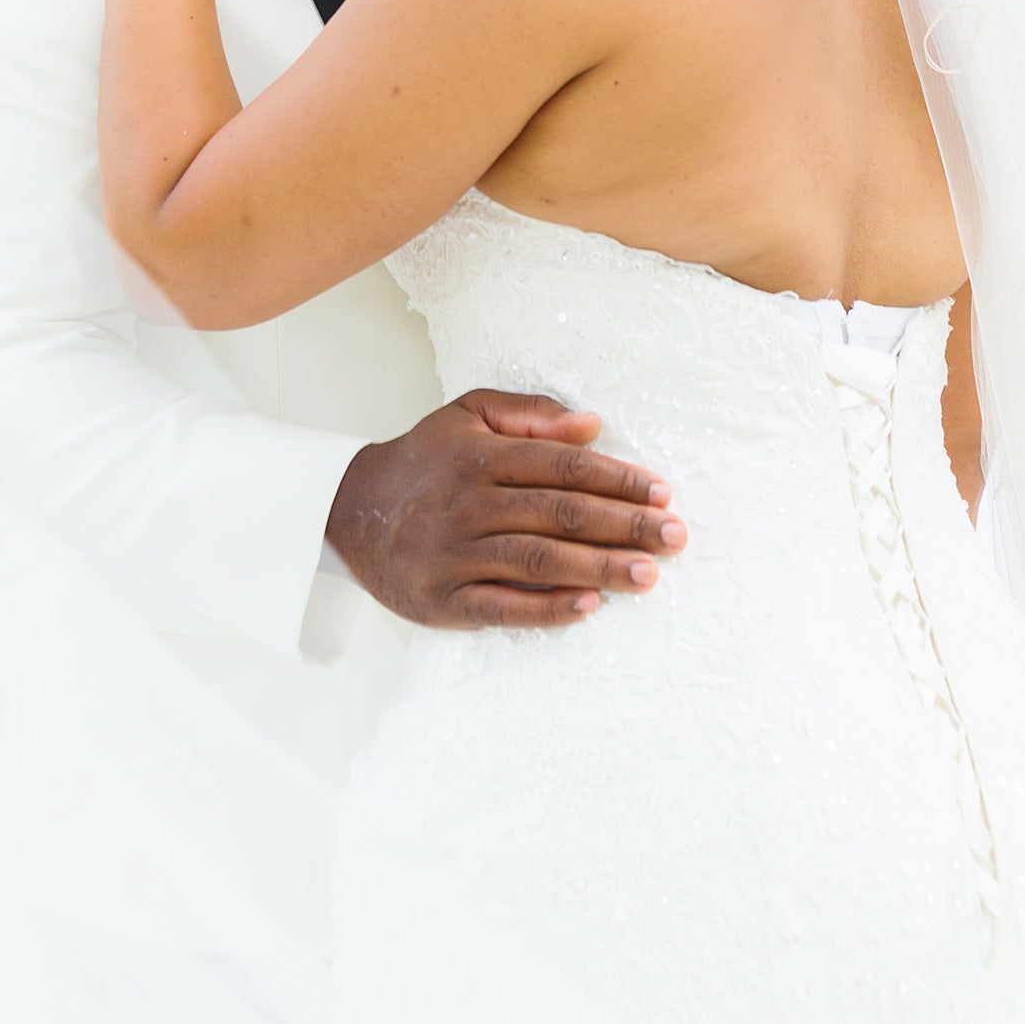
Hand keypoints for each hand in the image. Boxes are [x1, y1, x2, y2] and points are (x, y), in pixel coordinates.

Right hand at [326, 389, 686, 629]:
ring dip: (600, 568)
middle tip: (676, 537)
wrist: (348, 511)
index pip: (562, 466)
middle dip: (624, 525)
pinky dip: (548, 609)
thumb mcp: (466, 415)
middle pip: (560, 515)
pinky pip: (503, 607)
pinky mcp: (445, 601)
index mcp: (480, 456)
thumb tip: (592, 425)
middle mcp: (469, 503)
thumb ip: (529, 414)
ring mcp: (456, 555)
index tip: (661, 492)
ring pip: (540, 562)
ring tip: (649, 574)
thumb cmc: (425, 461)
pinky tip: (589, 606)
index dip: (615, 478)